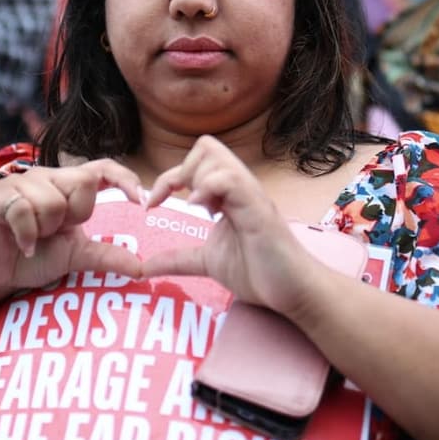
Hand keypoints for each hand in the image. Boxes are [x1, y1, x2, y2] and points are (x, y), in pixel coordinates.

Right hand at [0, 159, 144, 304]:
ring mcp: (20, 182)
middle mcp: (47, 177)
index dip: (124, 177)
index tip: (141, 200)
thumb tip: (142, 267)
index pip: (102, 167)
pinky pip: (24, 210)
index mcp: (68, 186)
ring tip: (32, 237)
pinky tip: (21, 245)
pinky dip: (26, 235)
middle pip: (82, 182)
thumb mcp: (76, 257)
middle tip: (54, 233)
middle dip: (74, 215)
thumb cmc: (32, 259)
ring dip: (45, 229)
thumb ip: (106, 256)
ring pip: (53, 201)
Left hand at [144, 136, 319, 314]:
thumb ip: (178, 259)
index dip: (167, 179)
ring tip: (196, 209)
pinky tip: (202, 208)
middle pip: (206, 147)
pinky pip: (231, 180)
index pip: (195, 162)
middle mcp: (239, 188)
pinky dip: (210, 187)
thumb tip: (145, 267)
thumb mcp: (208, 263)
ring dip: (196, 178)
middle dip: (181, 171)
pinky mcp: (258, 209)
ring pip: (217, 157)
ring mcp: (250, 195)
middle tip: (176, 204)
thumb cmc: (260, 273)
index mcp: (227, 195)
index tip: (152, 205)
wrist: (293, 292)